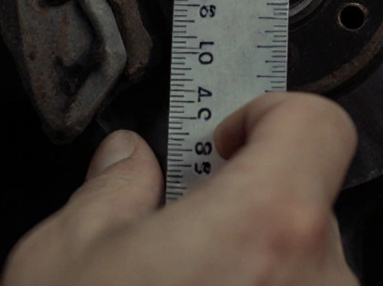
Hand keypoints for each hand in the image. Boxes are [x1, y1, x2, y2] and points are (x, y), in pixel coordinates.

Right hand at [0, 93, 359, 285]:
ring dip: (252, 263)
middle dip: (246, 203)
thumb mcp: (64, 259)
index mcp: (264, 225)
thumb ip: (110, 191)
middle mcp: (318, 280)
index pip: (318, 123)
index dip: (272, 113)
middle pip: (302, 197)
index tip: (228, 135)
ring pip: (300, 264)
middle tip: (180, 232)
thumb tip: (127, 163)